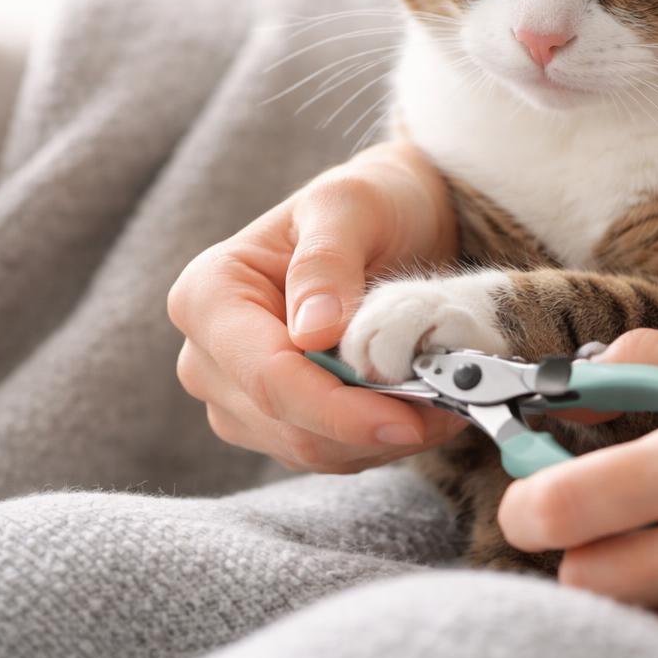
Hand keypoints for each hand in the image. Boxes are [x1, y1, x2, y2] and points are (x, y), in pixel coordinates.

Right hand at [168, 141, 466, 472]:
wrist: (393, 221)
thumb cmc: (367, 203)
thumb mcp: (349, 205)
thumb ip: (326, 262)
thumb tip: (311, 334)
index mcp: (209, 295)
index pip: (267, 375)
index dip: (335, 408)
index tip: (406, 416)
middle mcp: (207, 355)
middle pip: (283, 422)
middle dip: (368, 426)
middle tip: (449, 405)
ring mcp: (237, 396)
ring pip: (306, 449)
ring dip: (379, 438)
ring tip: (444, 400)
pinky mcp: (273, 422)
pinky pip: (325, 453)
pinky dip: (376, 440)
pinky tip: (420, 408)